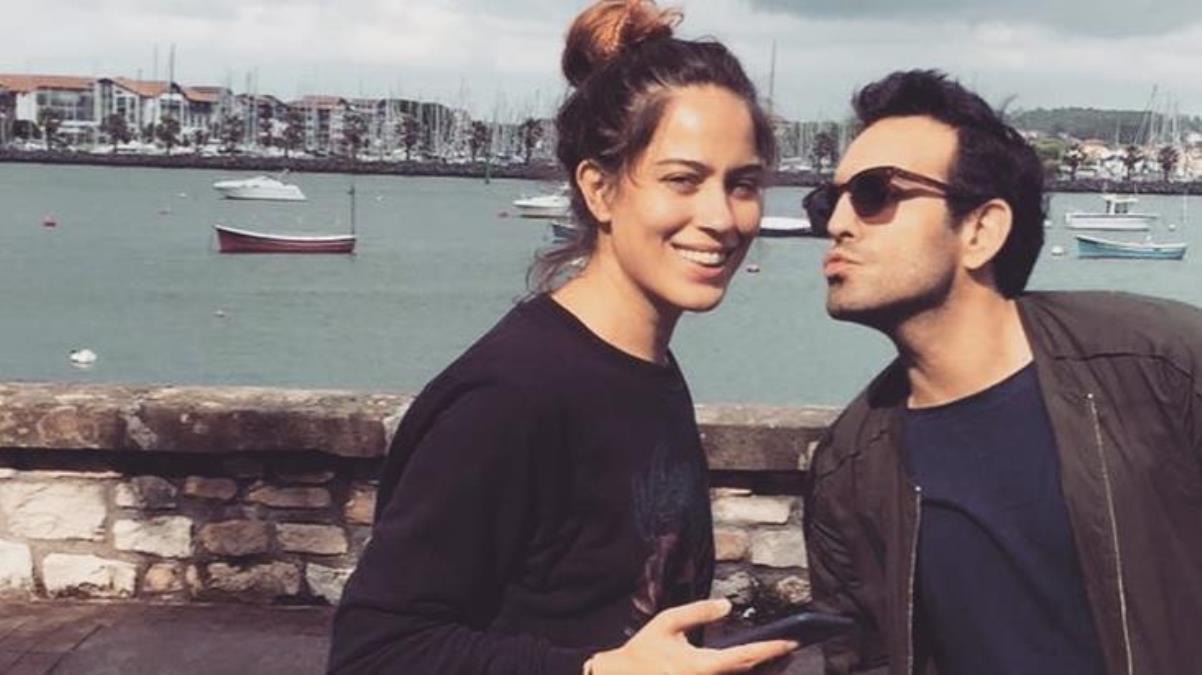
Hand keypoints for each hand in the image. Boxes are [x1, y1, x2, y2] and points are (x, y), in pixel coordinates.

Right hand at [588, 599, 797, 673]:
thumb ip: (698, 612)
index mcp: (701, 666)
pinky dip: (742, 673)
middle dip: (773, 662)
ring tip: (779, 657)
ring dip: (761, 671)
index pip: (746, 656)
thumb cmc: (643, 650)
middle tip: (792, 646)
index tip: (793, 640)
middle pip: (750, 674)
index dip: (773, 648)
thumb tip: (727, 605)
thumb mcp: (667, 622)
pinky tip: (751, 664)